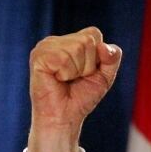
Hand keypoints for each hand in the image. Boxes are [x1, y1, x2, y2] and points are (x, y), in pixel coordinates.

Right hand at [27, 27, 121, 151]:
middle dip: (89, 65)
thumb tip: (104, 46)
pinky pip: (63, 58)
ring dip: (78, 70)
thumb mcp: (105, 77)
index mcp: (71, 41)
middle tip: (76, 79)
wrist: (65, 117)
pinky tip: (57, 79)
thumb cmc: (81, 97)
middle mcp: (57, 40)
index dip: (98, 56)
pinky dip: (66, 73)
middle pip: (87, 41)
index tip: (89, 72)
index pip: (94, 34)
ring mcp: (45, 46)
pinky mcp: (38, 56)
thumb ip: (112, 58)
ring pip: (76, 48)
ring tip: (66, 79)